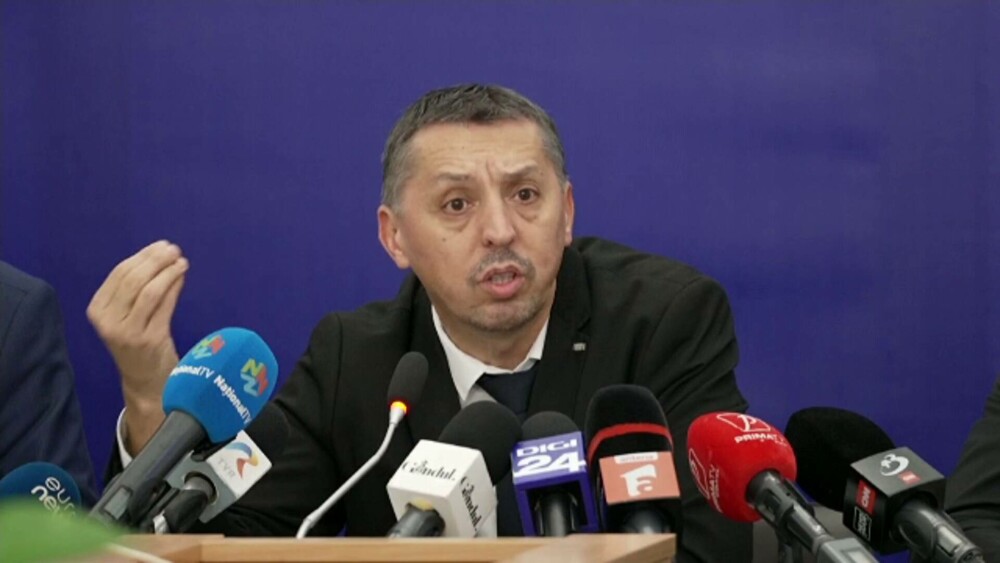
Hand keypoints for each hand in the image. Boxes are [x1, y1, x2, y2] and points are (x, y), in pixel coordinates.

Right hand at [87, 240, 188, 451]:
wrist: (146, 380)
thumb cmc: (139, 341)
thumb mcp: (130, 313)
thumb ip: (139, 288)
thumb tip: (162, 256)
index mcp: (97, 310)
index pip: (119, 274)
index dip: (142, 256)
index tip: (160, 246)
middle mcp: (107, 321)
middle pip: (133, 279)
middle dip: (155, 260)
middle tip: (173, 249)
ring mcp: (127, 332)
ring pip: (149, 290)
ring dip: (167, 271)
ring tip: (181, 261)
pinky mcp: (148, 339)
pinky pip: (163, 305)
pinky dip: (174, 287)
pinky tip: (182, 276)